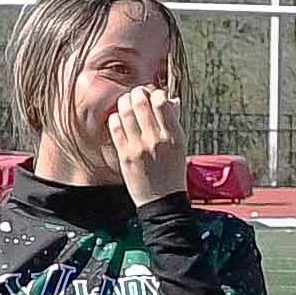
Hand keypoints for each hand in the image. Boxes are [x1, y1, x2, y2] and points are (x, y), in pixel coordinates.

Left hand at [105, 83, 188, 208]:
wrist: (162, 201)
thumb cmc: (172, 173)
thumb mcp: (180, 146)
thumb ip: (174, 122)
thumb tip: (171, 100)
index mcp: (173, 135)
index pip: (162, 101)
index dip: (155, 93)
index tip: (152, 96)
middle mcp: (156, 139)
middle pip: (140, 101)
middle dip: (137, 94)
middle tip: (136, 97)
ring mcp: (139, 147)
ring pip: (125, 111)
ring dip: (124, 103)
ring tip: (126, 105)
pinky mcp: (125, 155)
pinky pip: (115, 127)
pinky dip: (115, 118)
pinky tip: (119, 120)